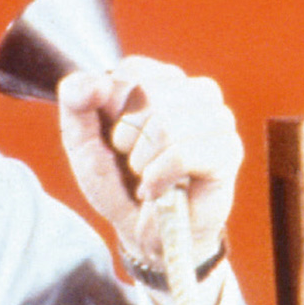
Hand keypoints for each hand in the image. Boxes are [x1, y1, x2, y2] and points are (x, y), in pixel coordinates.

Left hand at [57, 56, 240, 268]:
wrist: (145, 234)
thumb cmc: (118, 182)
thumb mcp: (82, 141)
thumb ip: (75, 101)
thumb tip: (94, 81)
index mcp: (163, 80)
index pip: (132, 71)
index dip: (113, 109)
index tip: (116, 138)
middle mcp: (196, 92)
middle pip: (149, 94)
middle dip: (127, 138)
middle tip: (133, 162)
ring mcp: (218, 120)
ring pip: (167, 124)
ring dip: (143, 161)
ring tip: (147, 176)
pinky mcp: (227, 152)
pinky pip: (182, 154)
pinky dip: (159, 177)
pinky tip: (158, 189)